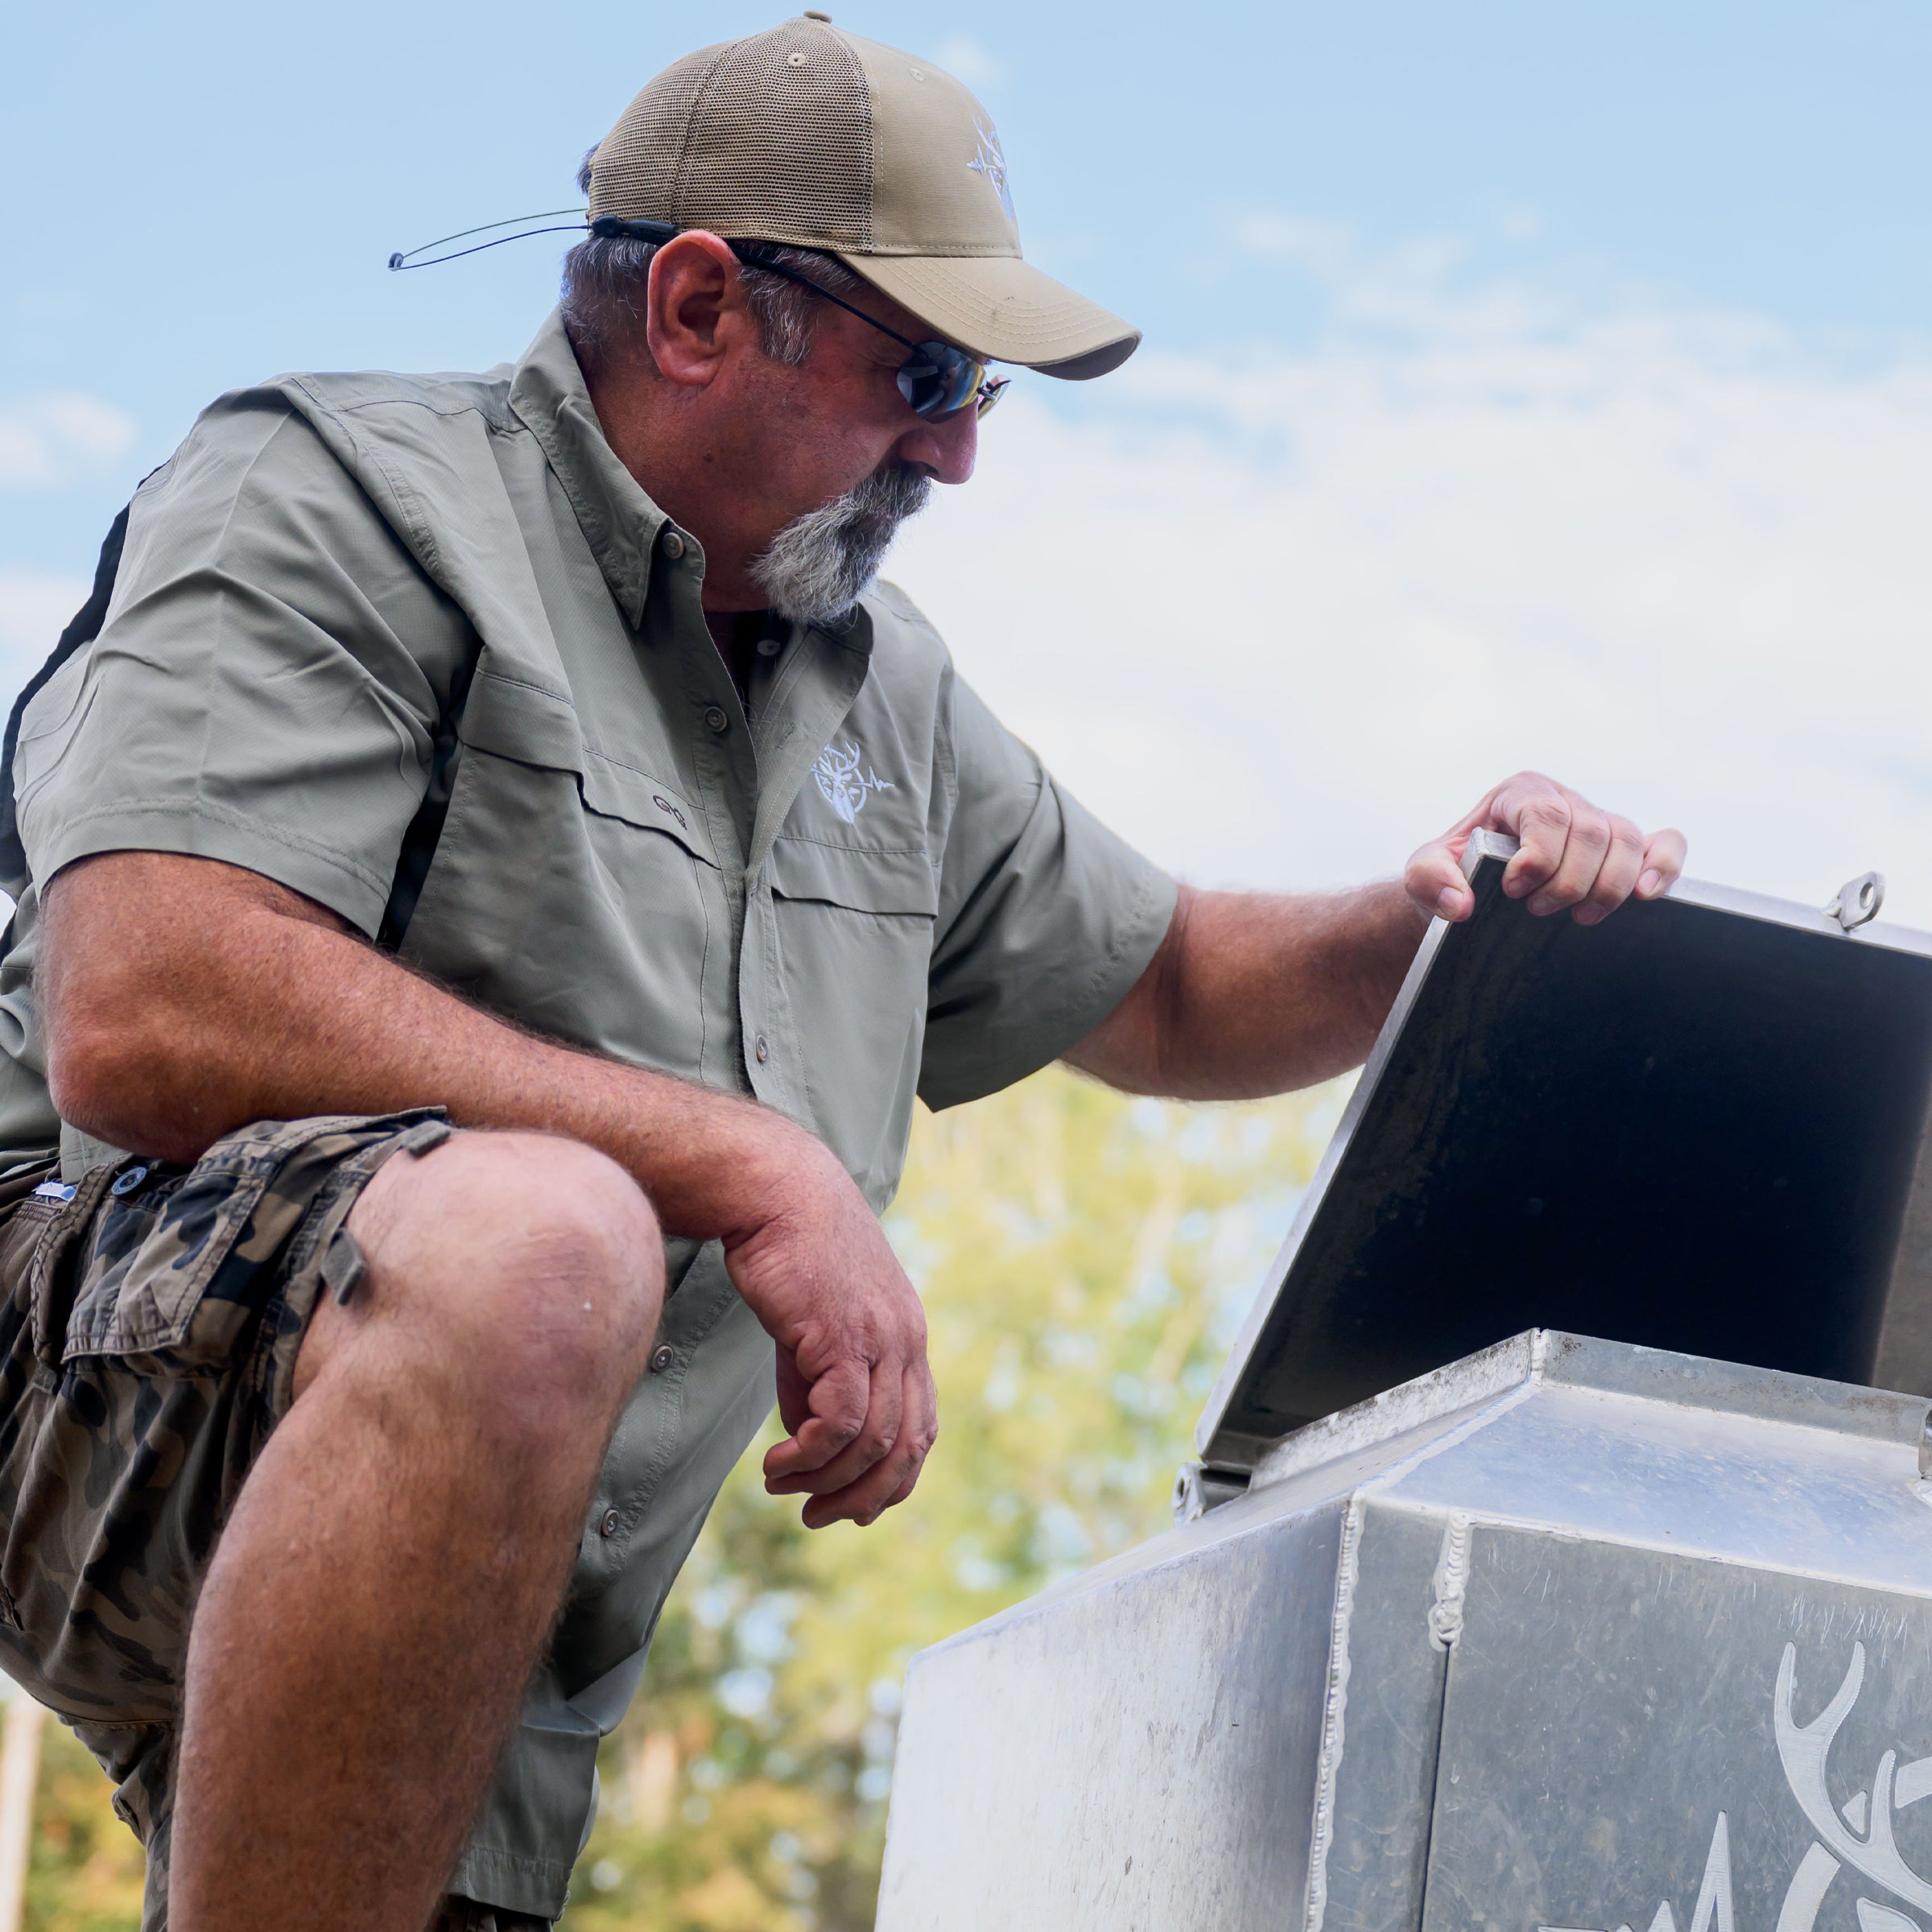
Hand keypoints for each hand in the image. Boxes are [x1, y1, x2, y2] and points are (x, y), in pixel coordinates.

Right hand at [722, 1132, 936, 1528]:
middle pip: (907, 1448)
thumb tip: (813, 1442)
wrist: (774, 1191)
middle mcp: (906, 1341)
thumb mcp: (814, 1329)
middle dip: (864, 1497)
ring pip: (873, 1441)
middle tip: (818, 1516)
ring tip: (782, 1485)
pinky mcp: (842, 1336)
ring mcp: (880, 1338)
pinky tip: (777, 1463)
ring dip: (826, 1481)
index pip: (921, 1428)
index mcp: (907, 1338)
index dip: (892, 1479)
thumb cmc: (789, 1253)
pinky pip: (839, 1423)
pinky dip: (809, 1457)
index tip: (850, 1505)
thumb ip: (818, 1382)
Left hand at [1405, 771, 1686, 926]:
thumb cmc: (1452, 874)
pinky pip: (1665, 843)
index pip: (1547, 815)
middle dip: (1570, 881)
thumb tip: (1461, 903)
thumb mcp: (1424, 874)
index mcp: (1519, 793)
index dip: (1539, 857)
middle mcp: (1565, 799)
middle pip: (1592, 832)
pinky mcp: (1627, 849)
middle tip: (1538, 911)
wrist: (1472, 889)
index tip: (1515, 890)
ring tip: (1580, 916)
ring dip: (1610, 886)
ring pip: (1627, 840)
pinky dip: (1664, 865)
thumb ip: (1429, 880)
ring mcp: (1600, 821)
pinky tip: (1646, 896)